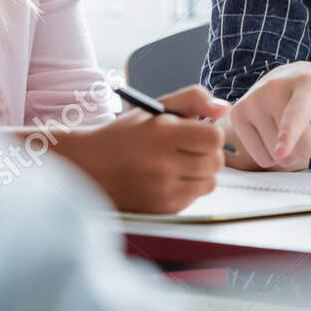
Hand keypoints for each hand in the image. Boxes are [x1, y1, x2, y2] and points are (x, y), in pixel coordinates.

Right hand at [37, 85, 229, 213]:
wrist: (87, 168)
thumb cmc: (124, 136)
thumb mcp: (154, 109)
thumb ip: (192, 100)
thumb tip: (224, 108)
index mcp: (161, 135)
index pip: (214, 137)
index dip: (209, 132)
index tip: (197, 132)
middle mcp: (163, 165)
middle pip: (216, 162)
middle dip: (206, 153)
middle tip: (187, 148)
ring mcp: (162, 191)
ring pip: (209, 183)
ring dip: (200, 172)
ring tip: (177, 164)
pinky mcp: (162, 210)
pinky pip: (194, 198)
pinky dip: (187, 188)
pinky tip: (167, 179)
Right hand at [222, 61, 310, 169]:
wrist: (293, 76)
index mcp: (307, 84)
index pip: (298, 114)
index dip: (291, 133)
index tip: (282, 149)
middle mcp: (274, 87)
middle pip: (294, 149)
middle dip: (308, 144)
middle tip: (310, 122)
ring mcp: (251, 100)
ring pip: (275, 156)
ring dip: (289, 148)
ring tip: (292, 123)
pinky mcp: (237, 114)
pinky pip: (260, 158)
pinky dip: (271, 150)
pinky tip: (276, 127)